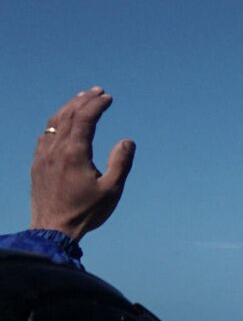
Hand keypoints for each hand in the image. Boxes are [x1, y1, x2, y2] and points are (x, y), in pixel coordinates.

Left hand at [30, 87, 135, 241]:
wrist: (53, 229)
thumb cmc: (86, 212)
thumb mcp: (112, 190)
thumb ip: (121, 163)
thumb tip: (127, 141)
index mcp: (75, 153)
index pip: (85, 119)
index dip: (97, 105)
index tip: (109, 98)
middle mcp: (56, 149)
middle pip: (68, 115)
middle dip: (84, 100)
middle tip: (98, 91)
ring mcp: (43, 155)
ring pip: (54, 122)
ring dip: (69, 108)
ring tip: (81, 100)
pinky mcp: (37, 163)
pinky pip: (45, 135)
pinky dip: (56, 122)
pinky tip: (62, 123)